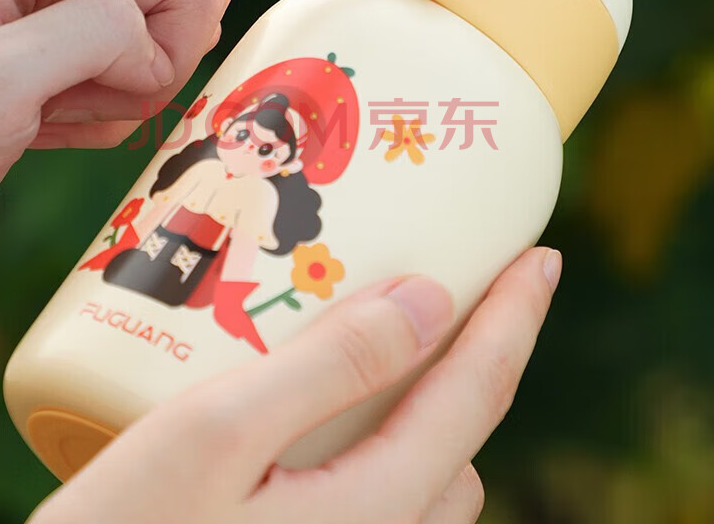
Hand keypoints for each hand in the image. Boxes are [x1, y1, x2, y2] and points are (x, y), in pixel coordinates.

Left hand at [0, 0, 384, 256]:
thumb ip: (86, 31)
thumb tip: (151, 15)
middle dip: (158, 58)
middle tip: (76, 99)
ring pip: (181, 32)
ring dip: (134, 87)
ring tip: (58, 113)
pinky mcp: (80, 24)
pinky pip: (154, 62)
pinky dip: (118, 103)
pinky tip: (57, 119)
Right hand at [31, 246, 561, 523]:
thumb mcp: (215, 434)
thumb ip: (327, 367)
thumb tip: (429, 300)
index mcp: (373, 508)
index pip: (478, 394)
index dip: (516, 318)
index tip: (542, 257)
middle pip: (457, 433)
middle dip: (471, 355)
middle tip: (445, 283)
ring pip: (420, 465)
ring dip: (419, 393)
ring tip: (376, 328)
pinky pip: (377, 486)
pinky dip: (376, 428)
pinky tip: (317, 399)